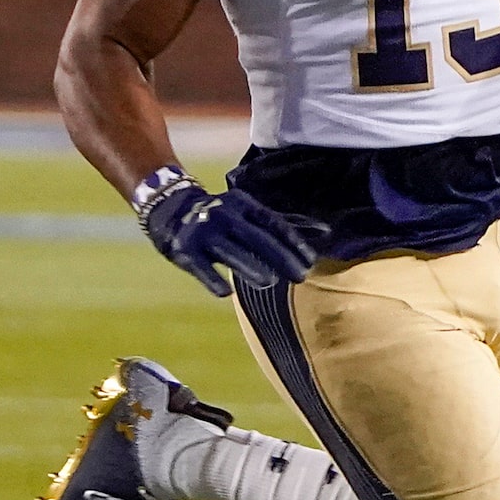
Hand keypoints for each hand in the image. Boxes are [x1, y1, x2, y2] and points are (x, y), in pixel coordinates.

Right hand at [140, 177, 324, 296]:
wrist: (172, 209)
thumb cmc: (223, 217)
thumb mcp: (251, 214)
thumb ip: (285, 223)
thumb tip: (326, 232)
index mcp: (244, 206)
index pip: (273, 223)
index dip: (293, 241)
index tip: (310, 260)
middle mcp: (225, 215)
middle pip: (256, 237)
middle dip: (279, 257)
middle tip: (300, 276)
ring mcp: (204, 232)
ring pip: (229, 251)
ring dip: (248, 266)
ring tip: (268, 282)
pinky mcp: (186, 249)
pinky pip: (200, 267)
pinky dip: (211, 280)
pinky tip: (225, 293)